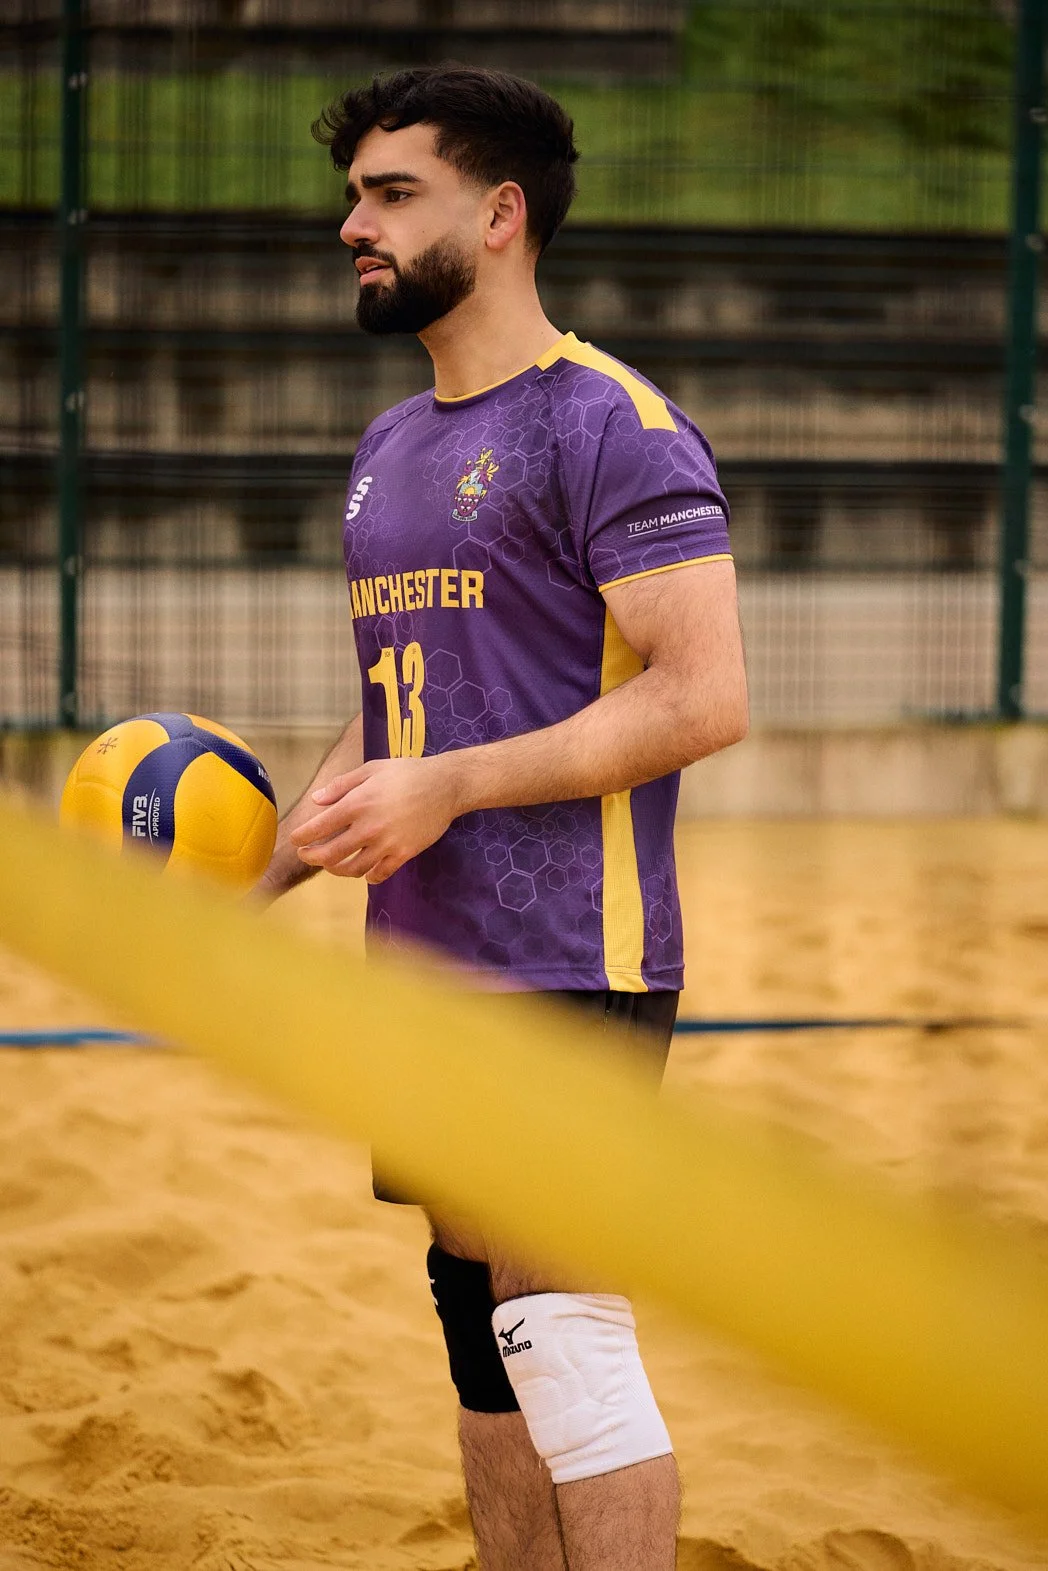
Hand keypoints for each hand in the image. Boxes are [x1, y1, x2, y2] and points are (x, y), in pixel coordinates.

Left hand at [289, 756, 462, 883]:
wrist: (445, 786)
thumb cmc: (406, 772)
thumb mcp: (371, 769)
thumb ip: (341, 786)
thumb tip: (316, 800)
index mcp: (357, 803)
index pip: (319, 827)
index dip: (302, 836)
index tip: (295, 840)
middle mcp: (369, 827)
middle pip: (331, 854)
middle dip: (312, 857)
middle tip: (306, 855)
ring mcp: (387, 844)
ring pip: (353, 869)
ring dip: (337, 869)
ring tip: (332, 864)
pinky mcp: (403, 854)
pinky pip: (379, 874)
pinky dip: (368, 876)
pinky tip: (364, 871)